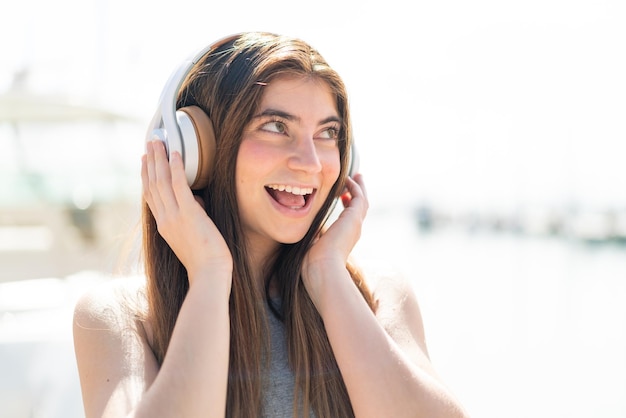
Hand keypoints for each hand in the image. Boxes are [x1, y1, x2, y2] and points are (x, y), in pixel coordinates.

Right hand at [142, 141, 232, 286]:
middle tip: (150, 142)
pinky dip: (176, 168)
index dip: (147, 176)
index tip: (146, 160)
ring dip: (159, 158)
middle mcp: (164, 219)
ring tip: (158, 141)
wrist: (209, 273)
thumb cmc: (205, 258)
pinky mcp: (189, 213)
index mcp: (163, 225)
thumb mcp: (192, 234)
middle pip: (152, 184)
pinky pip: (179, 185)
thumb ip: (190, 215)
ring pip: (161, 181)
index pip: (151, 196)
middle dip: (151, 161)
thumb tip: (195, 200)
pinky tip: (176, 154)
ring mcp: (174, 216)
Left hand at [302, 174, 368, 303]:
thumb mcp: (311, 245)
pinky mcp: (354, 218)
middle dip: (357, 194)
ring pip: (362, 201)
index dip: (347, 205)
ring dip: (359, 187)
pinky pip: (359, 197)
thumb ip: (311, 236)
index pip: (349, 218)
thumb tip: (302, 231)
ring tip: (356, 176)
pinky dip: (355, 187)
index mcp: (344, 238)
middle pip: (360, 208)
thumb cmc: (312, 265)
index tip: (341, 196)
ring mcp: (355, 225)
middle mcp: (353, 231)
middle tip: (354, 181)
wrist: (322, 269)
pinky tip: (348, 179)